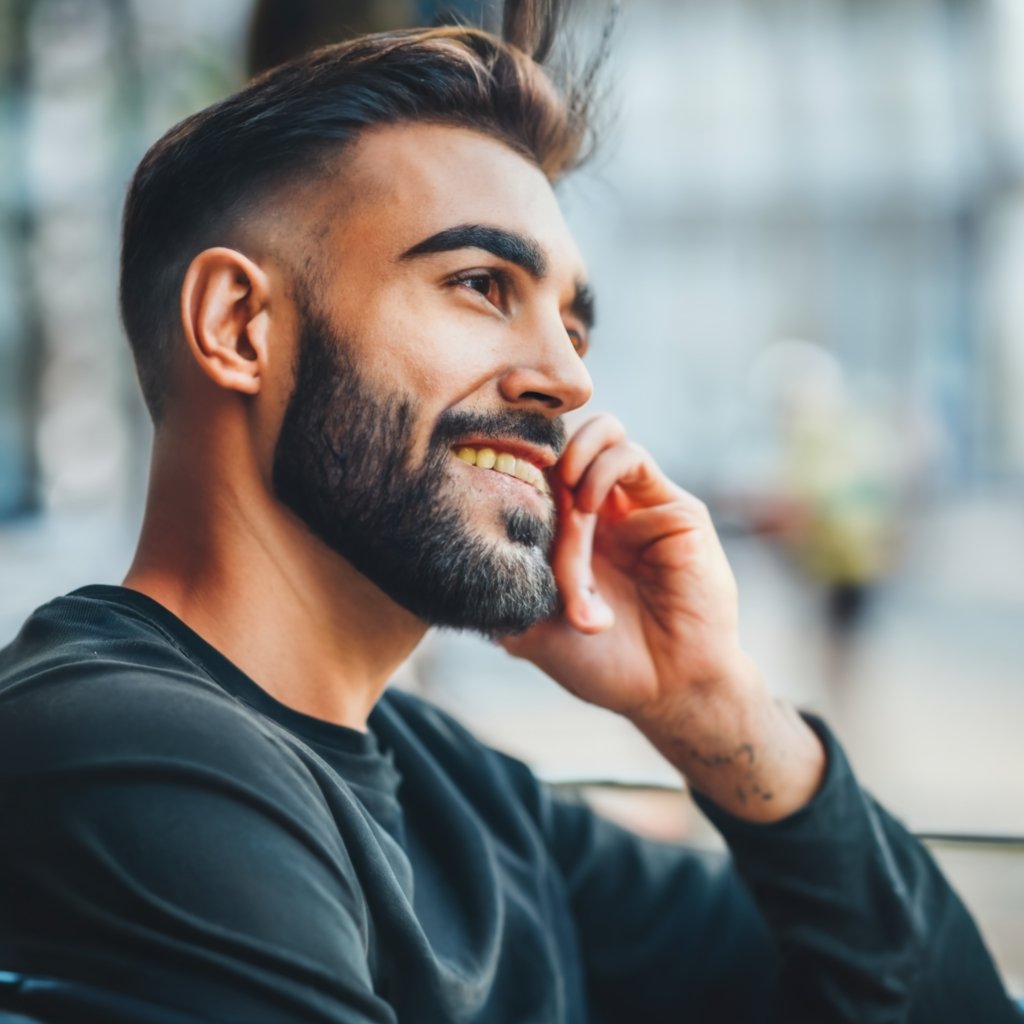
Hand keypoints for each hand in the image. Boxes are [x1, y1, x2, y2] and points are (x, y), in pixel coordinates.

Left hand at [502, 414, 824, 820]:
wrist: (665, 689)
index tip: (489, 486)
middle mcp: (600, 511)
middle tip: (535, 514)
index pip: (532, 470)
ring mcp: (636, 505)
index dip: (508, 467)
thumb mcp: (530, 624)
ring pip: (597, 434)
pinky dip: (599, 467)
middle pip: (559, 445)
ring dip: (569, 464)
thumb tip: (461, 541)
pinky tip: (588, 505)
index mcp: (564, 534)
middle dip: (540, 477)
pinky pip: (628, 454)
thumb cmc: (598, 662)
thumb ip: (504, 578)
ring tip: (567, 502)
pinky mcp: (671, 505)